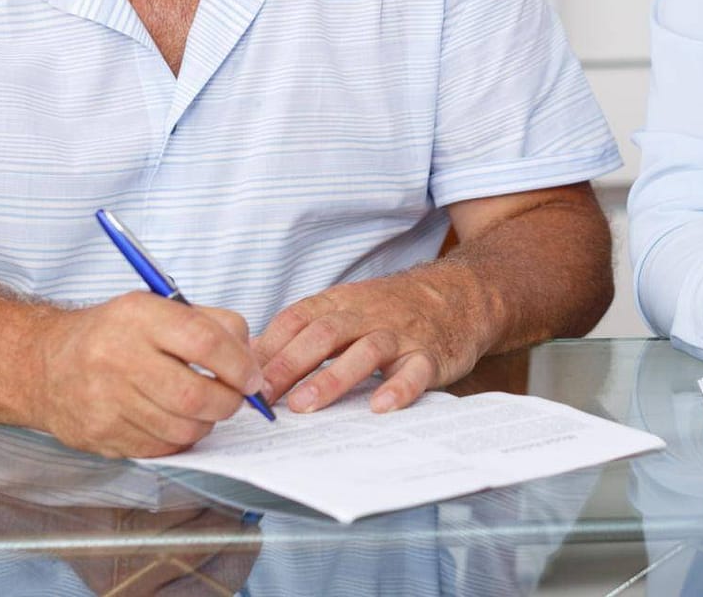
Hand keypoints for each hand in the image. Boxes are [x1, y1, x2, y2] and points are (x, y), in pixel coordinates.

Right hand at [31, 294, 262, 457]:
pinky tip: (174, 419)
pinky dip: (179, 438)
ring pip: (182, 428)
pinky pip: (161, 448)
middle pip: (195, 394)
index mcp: (137, 316)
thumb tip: (252, 359)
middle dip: (229, 401)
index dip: (239, 364)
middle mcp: (117, 357)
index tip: (251, 376)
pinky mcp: (101, 435)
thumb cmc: (112, 333)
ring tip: (203, 407)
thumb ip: (211, 324)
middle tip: (236, 398)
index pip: (204, 341)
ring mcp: (106, 401)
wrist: (45, 364)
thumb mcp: (157, 307)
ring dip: (206, 423)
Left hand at [255, 271, 494, 414]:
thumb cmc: (391, 309)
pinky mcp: (430, 355)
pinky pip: (414, 371)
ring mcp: (400, 334)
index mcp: (341, 303)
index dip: (269, 346)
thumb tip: (251, 358)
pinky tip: (381, 407)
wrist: (460, 294)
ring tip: (305, 406)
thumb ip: (303, 331)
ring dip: (332, 378)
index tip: (243, 375)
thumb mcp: (346, 308)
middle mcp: (367, 315)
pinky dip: (398, 389)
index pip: (297, 319)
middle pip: (324, 333)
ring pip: (365, 351)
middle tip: (262, 395)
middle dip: (289, 364)